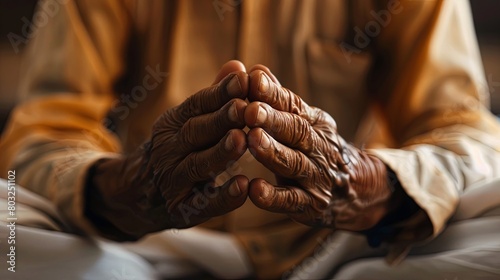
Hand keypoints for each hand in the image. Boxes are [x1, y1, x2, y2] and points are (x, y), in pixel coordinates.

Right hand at [87, 61, 249, 239]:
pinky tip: (243, 187)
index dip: (220, 93)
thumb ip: (214, 97)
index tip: (244, 80)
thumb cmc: (175, 151)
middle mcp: (168, 150)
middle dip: (221, 119)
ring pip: (197, 165)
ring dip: (220, 153)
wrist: (137, 194)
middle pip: (195, 132)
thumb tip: (238, 66)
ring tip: (242, 140)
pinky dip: (222, 197)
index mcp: (172, 124)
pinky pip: (203, 203)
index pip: (196, 105)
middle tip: (245, 107)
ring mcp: (172, 181)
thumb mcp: (185, 122)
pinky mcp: (181, 209)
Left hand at [244, 66, 396, 230]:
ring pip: (294, 164)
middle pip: (297, 131)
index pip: (293, 105)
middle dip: (273, 120)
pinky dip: (272, 197)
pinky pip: (291, 201)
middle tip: (249, 109)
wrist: (357, 188)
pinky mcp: (311, 205)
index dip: (274, 93)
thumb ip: (280, 100)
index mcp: (315, 123)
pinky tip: (253, 189)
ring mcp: (317, 178)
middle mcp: (319, 147)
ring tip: (252, 140)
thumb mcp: (306, 122)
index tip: (253, 79)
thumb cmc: (317, 149)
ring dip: (272, 152)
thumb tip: (256, 70)